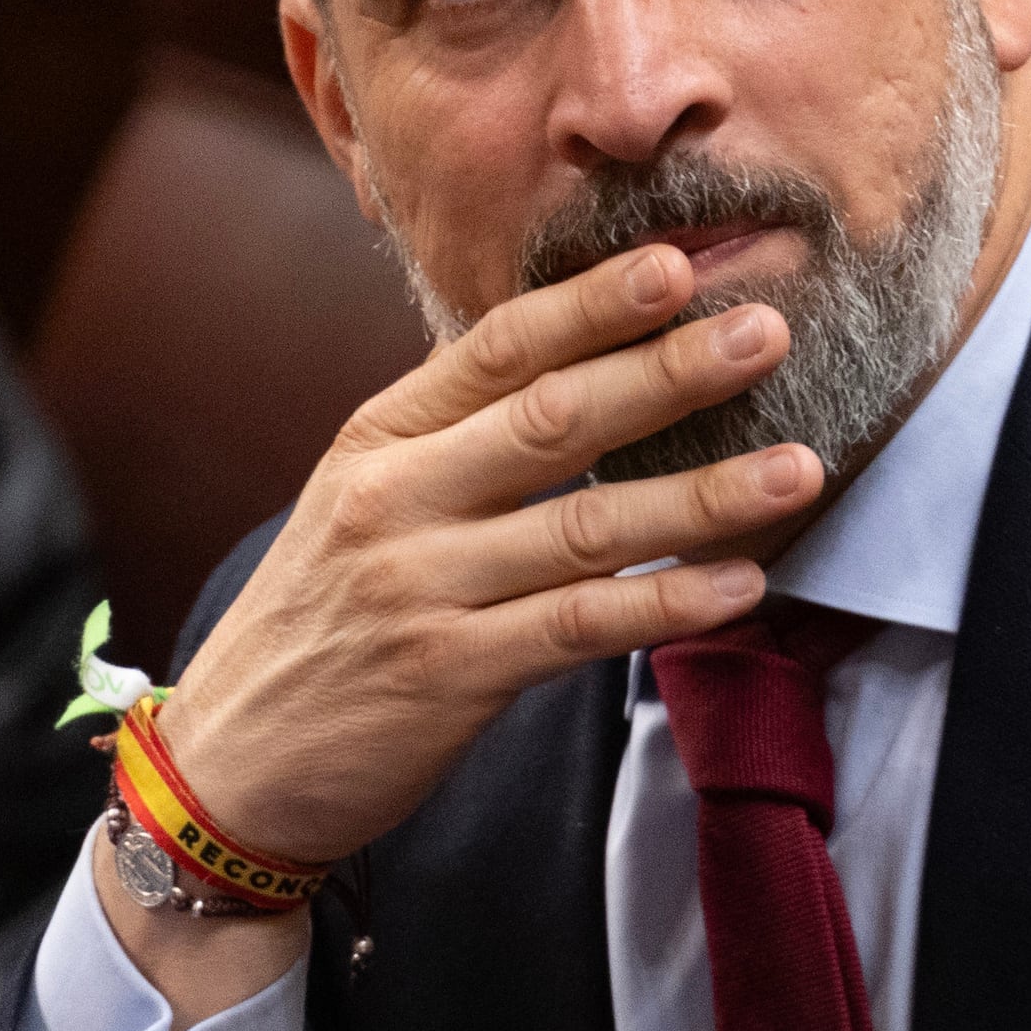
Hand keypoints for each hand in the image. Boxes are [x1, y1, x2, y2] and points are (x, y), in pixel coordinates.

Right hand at [93, 243, 822, 1020]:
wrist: (232, 764)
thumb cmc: (321, 623)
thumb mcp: (360, 504)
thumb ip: (454, 443)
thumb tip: (575, 372)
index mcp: (378, 440)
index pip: (496, 350)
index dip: (590, 305)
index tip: (675, 266)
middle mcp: (396, 501)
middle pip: (552, 419)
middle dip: (669, 372)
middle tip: (766, 332)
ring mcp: (422, 589)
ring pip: (586, 526)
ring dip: (703, 495)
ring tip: (797, 468)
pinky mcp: (451, 676)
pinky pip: (581, 628)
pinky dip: (667, 602)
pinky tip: (740, 583)